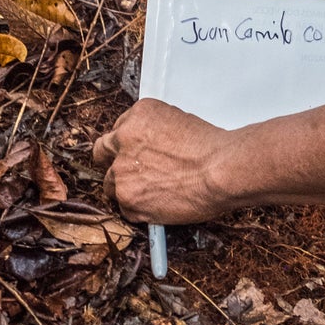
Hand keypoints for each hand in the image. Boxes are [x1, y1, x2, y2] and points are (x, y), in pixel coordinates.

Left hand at [92, 98, 233, 223]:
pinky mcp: (128, 200)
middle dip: (114, 160)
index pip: (119, 129)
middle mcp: (123, 141)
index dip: (129, 143)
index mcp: (138, 116)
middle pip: (103, 152)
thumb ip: (156, 131)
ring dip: (127, 186)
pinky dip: (140, 207)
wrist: (222, 171)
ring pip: (111, 184)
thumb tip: (153, 145)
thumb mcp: (181, 122)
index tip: (138, 151)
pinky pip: (125, 207)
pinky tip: (160, 202)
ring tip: (153, 190)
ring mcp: (122, 173)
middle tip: (132, 169)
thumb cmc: (213, 148)